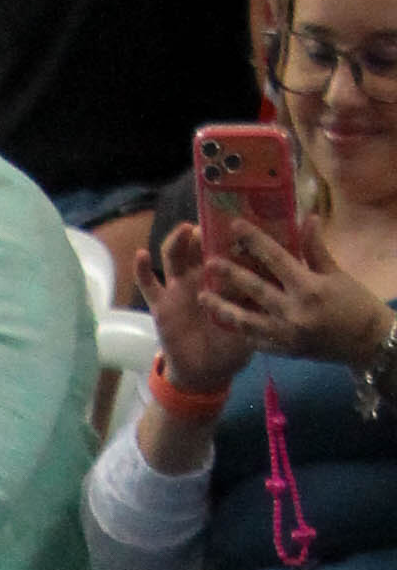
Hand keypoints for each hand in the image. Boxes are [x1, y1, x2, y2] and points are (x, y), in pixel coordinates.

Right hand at [141, 220, 250, 400]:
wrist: (206, 373)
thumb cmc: (233, 345)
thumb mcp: (253, 320)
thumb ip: (262, 299)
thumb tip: (283, 279)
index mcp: (224, 276)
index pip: (226, 246)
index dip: (228, 230)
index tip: (238, 217)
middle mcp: (200, 275)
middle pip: (197, 244)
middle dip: (202, 229)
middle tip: (211, 222)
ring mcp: (178, 287)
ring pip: (173, 256)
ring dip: (177, 240)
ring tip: (185, 230)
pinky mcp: (161, 304)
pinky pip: (148, 284)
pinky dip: (141, 269)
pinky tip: (141, 255)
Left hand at [200, 210, 389, 371]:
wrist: (365, 342)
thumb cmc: (354, 303)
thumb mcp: (337, 273)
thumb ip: (315, 249)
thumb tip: (307, 218)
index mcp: (308, 287)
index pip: (276, 258)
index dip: (254, 240)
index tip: (236, 227)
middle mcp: (293, 311)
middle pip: (254, 289)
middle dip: (230, 275)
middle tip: (209, 262)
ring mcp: (285, 335)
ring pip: (246, 320)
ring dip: (223, 308)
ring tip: (204, 298)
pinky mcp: (283, 351)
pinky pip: (255, 339)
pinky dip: (240, 329)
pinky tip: (224, 319)